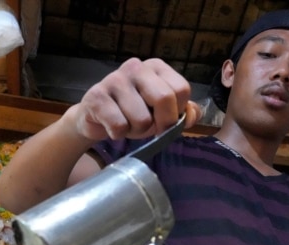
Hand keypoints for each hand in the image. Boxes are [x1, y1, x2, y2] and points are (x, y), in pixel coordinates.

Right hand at [67, 57, 200, 141]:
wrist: (96, 118)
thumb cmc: (134, 112)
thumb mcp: (162, 112)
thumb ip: (184, 112)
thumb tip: (192, 115)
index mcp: (156, 67)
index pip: (181, 89)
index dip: (177, 112)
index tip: (165, 120)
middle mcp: (136, 66)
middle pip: (164, 99)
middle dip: (160, 123)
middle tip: (149, 128)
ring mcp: (114, 79)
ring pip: (141, 119)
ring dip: (136, 132)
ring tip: (127, 124)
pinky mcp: (96, 96)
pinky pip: (119, 126)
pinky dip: (118, 134)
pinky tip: (112, 127)